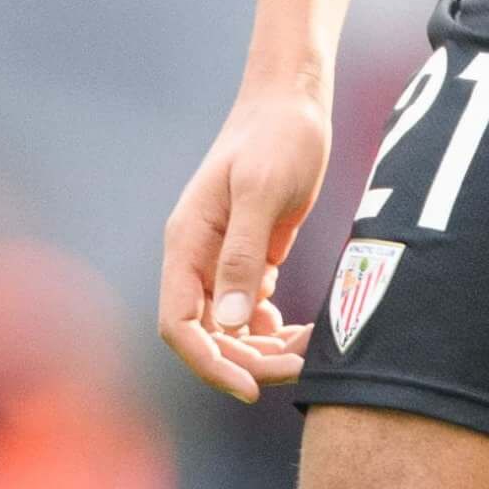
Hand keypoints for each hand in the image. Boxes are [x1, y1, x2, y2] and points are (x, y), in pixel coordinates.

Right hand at [156, 83, 332, 400]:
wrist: (294, 102)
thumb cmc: (277, 136)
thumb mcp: (262, 191)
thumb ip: (242, 255)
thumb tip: (228, 321)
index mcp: (187, 244)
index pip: (179, 325)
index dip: (209, 364)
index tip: (250, 386)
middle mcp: (198, 258)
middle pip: (208, 336)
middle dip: (249, 361)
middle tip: (300, 368)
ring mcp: (223, 259)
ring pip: (231, 329)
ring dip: (263, 349)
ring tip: (309, 350)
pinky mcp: (250, 257)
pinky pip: (251, 310)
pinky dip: (272, 329)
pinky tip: (303, 331)